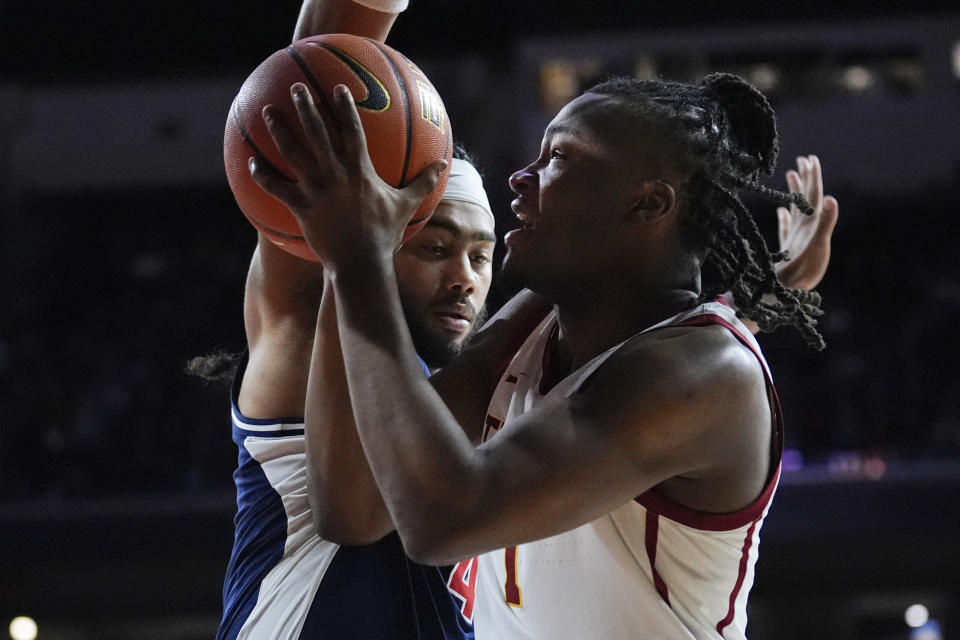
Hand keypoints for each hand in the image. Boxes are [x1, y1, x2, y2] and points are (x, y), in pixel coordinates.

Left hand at [249, 83, 444, 268]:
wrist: (361, 264)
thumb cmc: (384, 235)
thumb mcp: (407, 206)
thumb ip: (423, 182)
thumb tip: (443, 165)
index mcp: (360, 171)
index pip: (352, 130)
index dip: (345, 107)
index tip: (338, 88)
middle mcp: (335, 174)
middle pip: (317, 132)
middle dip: (307, 107)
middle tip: (297, 88)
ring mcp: (316, 189)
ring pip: (293, 153)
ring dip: (279, 130)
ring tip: (268, 112)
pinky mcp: (300, 206)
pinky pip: (275, 187)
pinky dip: (262, 175)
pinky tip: (250, 163)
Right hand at [775, 155, 838, 290]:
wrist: (791, 293)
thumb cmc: (804, 271)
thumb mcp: (818, 245)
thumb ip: (826, 222)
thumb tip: (831, 198)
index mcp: (814, 224)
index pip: (814, 195)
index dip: (813, 177)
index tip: (810, 159)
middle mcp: (807, 228)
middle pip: (807, 197)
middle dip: (806, 178)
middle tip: (802, 159)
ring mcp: (797, 237)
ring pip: (797, 209)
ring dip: (795, 192)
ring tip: (791, 175)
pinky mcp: (788, 247)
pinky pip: (786, 227)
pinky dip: (784, 217)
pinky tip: (780, 211)